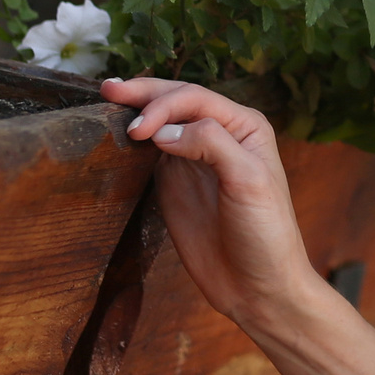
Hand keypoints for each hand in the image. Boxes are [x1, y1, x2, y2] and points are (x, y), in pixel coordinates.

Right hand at [99, 77, 320, 326]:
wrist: (258, 285)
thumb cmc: (266, 232)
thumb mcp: (248, 182)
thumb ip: (211, 146)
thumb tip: (163, 131)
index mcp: (245, 127)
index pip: (197, 99)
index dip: (165, 106)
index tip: (140, 130)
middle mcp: (220, 136)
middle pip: (178, 102)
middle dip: (144, 93)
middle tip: (109, 89)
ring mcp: (194, 160)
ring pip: (161, 124)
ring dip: (136, 111)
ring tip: (107, 100)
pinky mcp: (174, 185)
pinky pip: (150, 154)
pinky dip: (132, 143)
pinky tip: (116, 136)